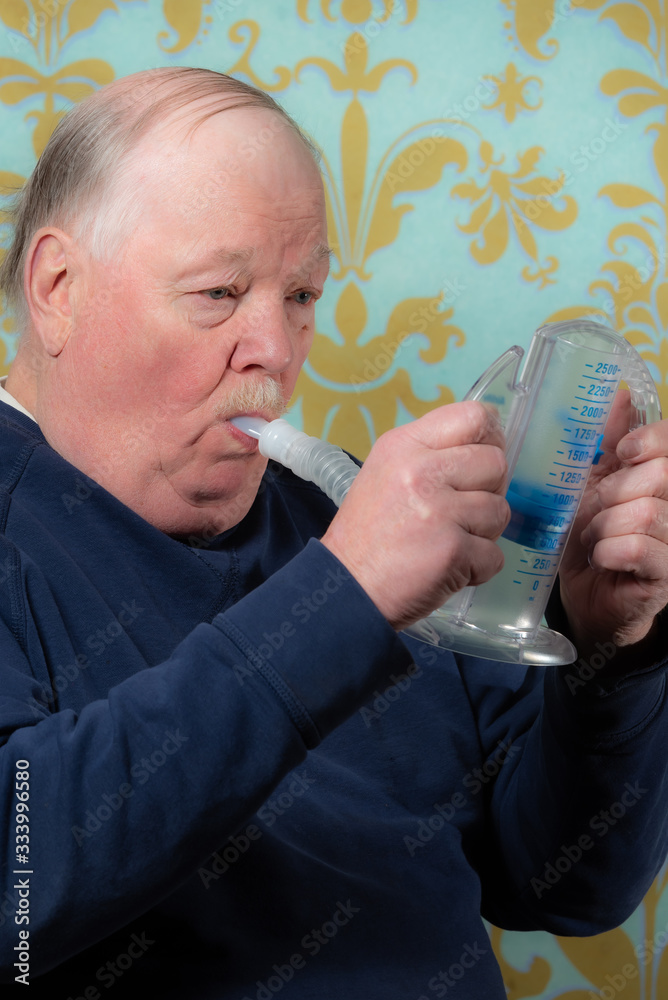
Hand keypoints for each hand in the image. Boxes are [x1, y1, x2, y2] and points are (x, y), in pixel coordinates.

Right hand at [321, 401, 509, 630]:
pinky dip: (478, 568)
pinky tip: (448, 568)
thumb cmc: (368, 535)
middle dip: (488, 491)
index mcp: (404, 446)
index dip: (490, 438)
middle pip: (496, 463)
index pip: (473, 416)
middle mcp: (422, 471)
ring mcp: (439, 511)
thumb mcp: (386, 473)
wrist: (346, 588)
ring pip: (500, 511)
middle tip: (460, 513)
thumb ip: (431, 455)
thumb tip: (486, 448)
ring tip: (448, 542)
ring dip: (483, 534)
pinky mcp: (453, 550)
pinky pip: (495, 555)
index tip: (482, 460)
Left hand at [559, 390, 667, 654]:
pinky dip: (608, 549)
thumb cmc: (592, 533)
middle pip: (660, 475)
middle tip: (594, 510)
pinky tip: (600, 556)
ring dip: (604, 524)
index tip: (623, 452)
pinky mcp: (666, 576)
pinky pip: (638, 549)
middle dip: (614, 491)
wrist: (585, 591)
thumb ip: (608, 440)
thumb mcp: (594, 480)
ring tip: (593, 537)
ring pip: (645, 513)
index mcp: (664, 477)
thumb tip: (620, 394)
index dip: (652, 440)